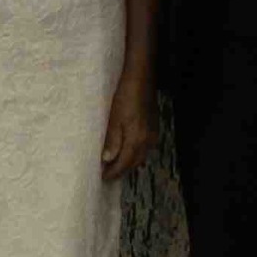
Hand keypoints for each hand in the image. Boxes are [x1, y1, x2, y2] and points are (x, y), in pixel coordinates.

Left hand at [101, 65, 156, 180]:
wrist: (141, 79)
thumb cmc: (125, 96)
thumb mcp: (114, 118)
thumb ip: (112, 140)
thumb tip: (107, 160)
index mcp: (136, 140)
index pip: (124, 163)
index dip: (114, 172)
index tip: (103, 178)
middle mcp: (147, 141)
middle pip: (134, 162)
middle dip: (121, 171)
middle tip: (108, 175)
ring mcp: (152, 135)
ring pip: (141, 157)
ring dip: (129, 164)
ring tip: (116, 167)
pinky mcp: (154, 128)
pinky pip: (145, 149)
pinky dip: (136, 155)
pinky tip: (129, 153)